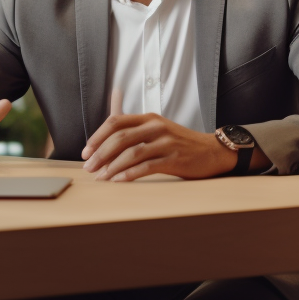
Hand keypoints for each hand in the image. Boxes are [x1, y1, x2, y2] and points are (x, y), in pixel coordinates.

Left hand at [81, 113, 236, 181]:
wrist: (212, 151)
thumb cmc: (180, 143)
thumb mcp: (158, 129)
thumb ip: (135, 129)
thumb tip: (107, 133)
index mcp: (149, 118)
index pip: (116, 121)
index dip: (97, 136)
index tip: (86, 152)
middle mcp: (157, 127)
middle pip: (120, 137)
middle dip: (100, 153)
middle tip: (89, 168)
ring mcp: (166, 142)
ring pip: (131, 153)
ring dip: (111, 166)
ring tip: (100, 178)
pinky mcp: (174, 159)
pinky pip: (146, 167)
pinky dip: (129, 175)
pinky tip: (118, 181)